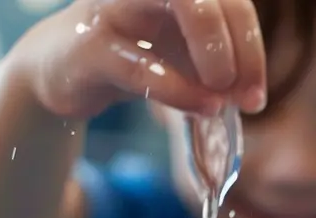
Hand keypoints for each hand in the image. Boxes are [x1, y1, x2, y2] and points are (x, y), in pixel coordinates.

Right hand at [19, 0, 266, 119]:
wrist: (59, 69)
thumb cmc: (130, 56)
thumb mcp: (181, 58)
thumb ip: (215, 69)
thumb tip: (250, 95)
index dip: (251, 45)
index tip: (256, 95)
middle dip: (238, 42)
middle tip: (244, 93)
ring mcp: (114, 8)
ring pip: (182, 2)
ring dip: (214, 52)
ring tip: (223, 97)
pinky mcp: (89, 46)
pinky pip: (142, 64)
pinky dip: (179, 90)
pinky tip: (200, 108)